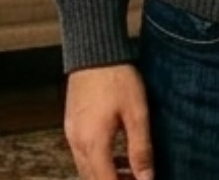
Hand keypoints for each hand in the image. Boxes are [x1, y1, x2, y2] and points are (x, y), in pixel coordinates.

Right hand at [63, 64, 153, 179]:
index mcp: (94, 144)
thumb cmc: (117, 78)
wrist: (93, 50)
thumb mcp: (136, 113)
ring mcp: (71, 134)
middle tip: (139, 179)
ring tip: (132, 172)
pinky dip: (99, 162)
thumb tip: (147, 179)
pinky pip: (82, 155)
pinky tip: (117, 156)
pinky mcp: (71, 125)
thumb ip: (140, 149)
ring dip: (106, 175)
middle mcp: (77, 143)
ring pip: (86, 169)